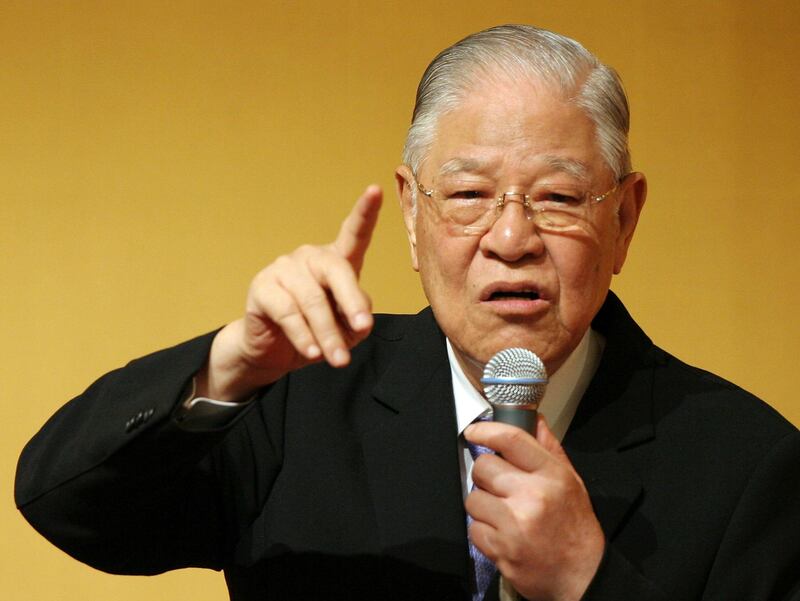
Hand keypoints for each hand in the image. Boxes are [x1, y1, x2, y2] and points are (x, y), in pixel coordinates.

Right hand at [197, 185, 382, 400]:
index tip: (375, 190)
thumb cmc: (316, 332)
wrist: (272, 351)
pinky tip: (311, 352)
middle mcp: (310, 258)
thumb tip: (358, 318)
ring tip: (338, 360)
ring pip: (312, 300)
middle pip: (336, 270)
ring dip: (328, 334)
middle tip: (363, 329)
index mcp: (335, 261)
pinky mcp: (262, 288)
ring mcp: (283, 269)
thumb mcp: (346, 328)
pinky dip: (303, 335)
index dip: (364, 212)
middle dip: (352, 302)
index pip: (353, 233)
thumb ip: (357, 317)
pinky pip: (287, 312)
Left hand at [464, 416, 603, 600]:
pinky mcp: (502, 548)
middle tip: (499, 488)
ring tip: (502, 514)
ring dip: (483, 505)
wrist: (583, 576)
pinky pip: (473, 528)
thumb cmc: (575, 526)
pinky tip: (501, 534)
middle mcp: (533, 496)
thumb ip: (549, 449)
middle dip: (486, 476)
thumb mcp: (571, 482)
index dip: (486, 430)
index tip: (473, 431)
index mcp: (552, 475)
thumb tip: (534, 419)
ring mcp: (515, 523)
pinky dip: (483, 532)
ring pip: (473, 498)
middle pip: (483, 467)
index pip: (511, 439)